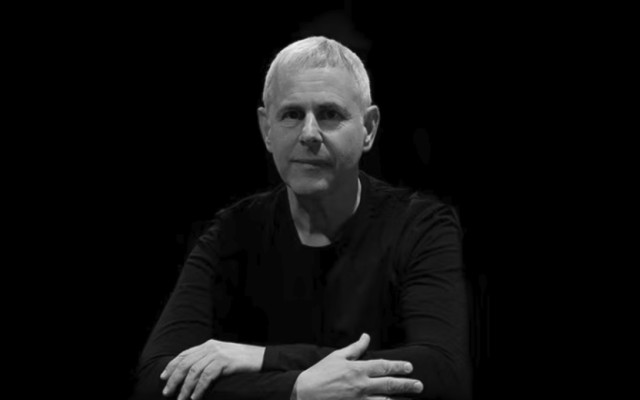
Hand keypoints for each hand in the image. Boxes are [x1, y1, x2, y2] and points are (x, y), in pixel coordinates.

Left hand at [160, 339, 264, 399]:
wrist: (261, 358)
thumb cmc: (242, 361)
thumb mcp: (222, 357)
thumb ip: (208, 362)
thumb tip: (192, 377)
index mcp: (208, 344)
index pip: (185, 354)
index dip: (172, 365)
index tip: (163, 377)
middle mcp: (211, 347)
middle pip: (186, 363)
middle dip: (174, 378)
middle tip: (167, 392)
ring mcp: (218, 353)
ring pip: (194, 371)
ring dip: (185, 387)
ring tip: (181, 399)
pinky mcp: (225, 362)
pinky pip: (207, 377)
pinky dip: (199, 388)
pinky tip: (195, 397)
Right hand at [293, 333, 422, 399]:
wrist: (303, 393)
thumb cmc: (320, 373)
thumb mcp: (337, 356)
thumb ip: (355, 347)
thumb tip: (366, 336)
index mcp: (357, 369)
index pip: (383, 366)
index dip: (398, 366)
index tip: (410, 367)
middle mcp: (360, 385)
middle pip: (388, 385)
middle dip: (406, 385)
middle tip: (419, 386)